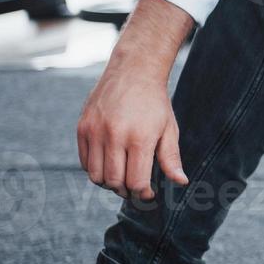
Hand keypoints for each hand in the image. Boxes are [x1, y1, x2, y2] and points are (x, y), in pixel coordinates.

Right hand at [76, 62, 187, 201]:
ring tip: (120, 178)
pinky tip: (108, 164)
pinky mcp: (83, 127)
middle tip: (134, 188)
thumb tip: (180, 181)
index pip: (136, 181)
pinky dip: (95, 169)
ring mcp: (95, 131)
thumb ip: (171, 158)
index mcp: (139, 138)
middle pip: (114, 181)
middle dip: (125, 191)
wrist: (133, 71)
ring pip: (96, 175)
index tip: (148, 192)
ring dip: (108, 183)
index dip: (143, 193)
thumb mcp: (169, 128)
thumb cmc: (154, 102)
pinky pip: (84, 161)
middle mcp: (114, 136)